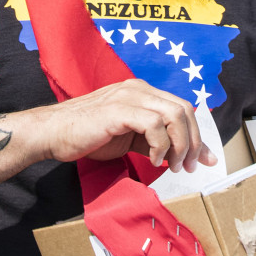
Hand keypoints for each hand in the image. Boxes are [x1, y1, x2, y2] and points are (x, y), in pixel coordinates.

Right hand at [37, 80, 213, 172]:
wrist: (53, 133)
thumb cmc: (89, 136)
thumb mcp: (130, 139)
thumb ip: (158, 144)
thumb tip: (186, 158)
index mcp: (142, 92)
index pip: (182, 108)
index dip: (197, 135)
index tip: (202, 160)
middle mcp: (139, 89)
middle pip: (184, 109)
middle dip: (192, 142)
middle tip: (187, 167)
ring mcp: (129, 96)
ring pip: (173, 114)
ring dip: (179, 145)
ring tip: (170, 165)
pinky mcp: (118, 109)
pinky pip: (153, 124)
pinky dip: (160, 145)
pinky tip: (152, 160)